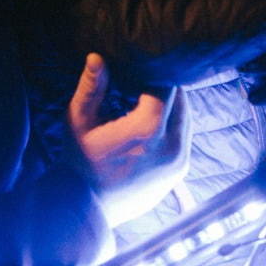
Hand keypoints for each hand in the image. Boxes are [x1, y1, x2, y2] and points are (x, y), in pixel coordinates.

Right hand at [68, 53, 190, 226]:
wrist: (87, 209)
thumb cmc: (80, 161)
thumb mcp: (79, 121)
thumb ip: (91, 87)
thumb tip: (97, 56)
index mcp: (148, 128)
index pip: (166, 85)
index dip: (155, 72)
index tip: (144, 64)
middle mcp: (171, 144)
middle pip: (180, 99)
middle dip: (165, 87)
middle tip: (146, 77)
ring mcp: (179, 160)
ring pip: (186, 117)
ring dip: (172, 105)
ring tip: (150, 96)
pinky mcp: (180, 171)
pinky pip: (185, 137)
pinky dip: (174, 125)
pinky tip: (155, 120)